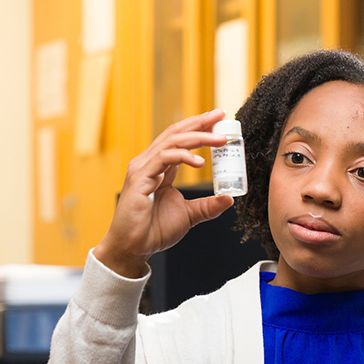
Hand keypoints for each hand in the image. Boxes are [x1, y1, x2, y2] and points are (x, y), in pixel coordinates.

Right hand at [94, 109, 233, 277]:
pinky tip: (200, 162)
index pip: (181, 140)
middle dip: (199, 122)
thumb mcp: (189, 215)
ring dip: (198, 137)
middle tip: (220, 115)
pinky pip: (163, 159)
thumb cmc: (154, 230)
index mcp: (160, 168)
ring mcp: (143, 168)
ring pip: (171, 141)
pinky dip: (183, 156)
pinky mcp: (140, 178)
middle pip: (176, 133)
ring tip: (220, 140)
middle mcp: (150, 163)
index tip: (219, 121)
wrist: (134, 248)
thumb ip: (207, 205)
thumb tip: (229, 198)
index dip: (199, 128)